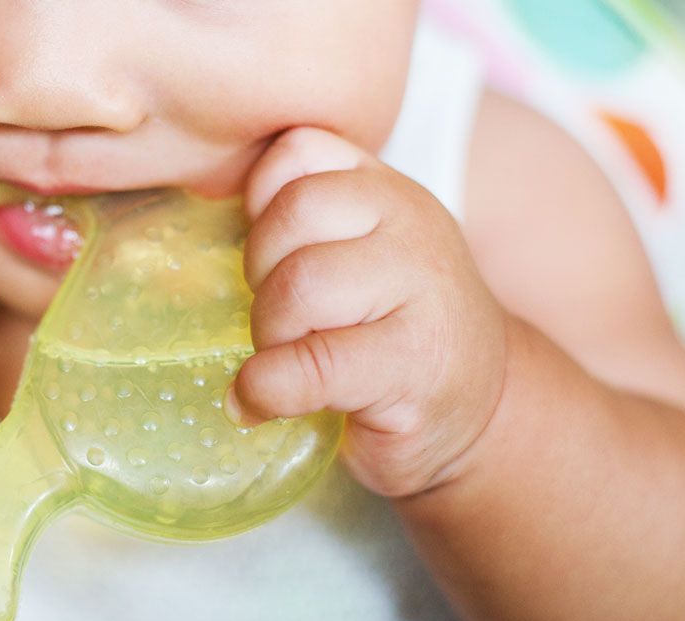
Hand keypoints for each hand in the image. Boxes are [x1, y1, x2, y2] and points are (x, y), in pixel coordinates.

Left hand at [226, 128, 509, 496]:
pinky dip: (267, 388)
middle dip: (260, 275)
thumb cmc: (392, 328)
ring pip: (300, 286)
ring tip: (285, 358)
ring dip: (269, 333)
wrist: (482, 405)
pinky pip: (310, 364)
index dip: (260, 206)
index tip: (273, 258)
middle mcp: (412, 223)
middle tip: (277, 320)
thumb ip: (303, 220)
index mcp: (388, 188)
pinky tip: (263, 401)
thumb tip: (202, 215)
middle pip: (292, 217)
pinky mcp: (412, 363)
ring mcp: (421, 291)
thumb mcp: (359, 251)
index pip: (298, 151)